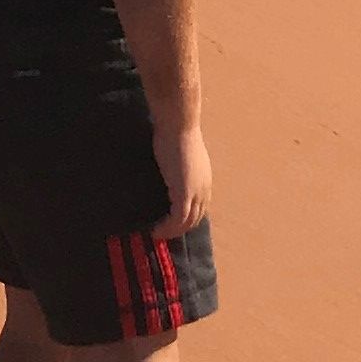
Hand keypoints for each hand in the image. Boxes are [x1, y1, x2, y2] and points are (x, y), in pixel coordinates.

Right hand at [151, 123, 212, 238]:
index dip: (187, 218)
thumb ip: (178, 168)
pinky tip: (156, 231)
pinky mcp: (184, 194)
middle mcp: (204, 189)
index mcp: (205, 180)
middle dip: (180, 228)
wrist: (178, 126)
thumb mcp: (180, 156)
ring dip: (172, 231)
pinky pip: (178, 219)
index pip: (199, 207)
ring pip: (187, 222)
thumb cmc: (176, 133)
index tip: (171, 223)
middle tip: (163, 233)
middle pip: (195, 218)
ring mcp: (196, 192)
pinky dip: (168, 228)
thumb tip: (168, 173)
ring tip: (157, 235)